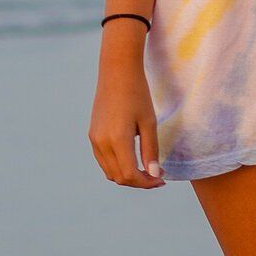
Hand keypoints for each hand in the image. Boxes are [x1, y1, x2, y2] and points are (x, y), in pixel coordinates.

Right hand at [88, 44, 163, 186]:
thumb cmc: (138, 95)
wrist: (117, 73)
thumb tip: (154, 175)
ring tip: (148, 170)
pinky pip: (104, 161)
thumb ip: (151, 151)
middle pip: (119, 177)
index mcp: (117, 140)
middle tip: (158, 177)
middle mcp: (102, 143)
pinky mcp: (92, 135)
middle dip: (139, 182)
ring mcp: (94, 140)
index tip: (162, 179)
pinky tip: (134, 160)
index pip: (130, 175)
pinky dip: (118, 166)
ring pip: (110, 172)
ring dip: (128, 176)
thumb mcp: (149, 123)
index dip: (147, 182)